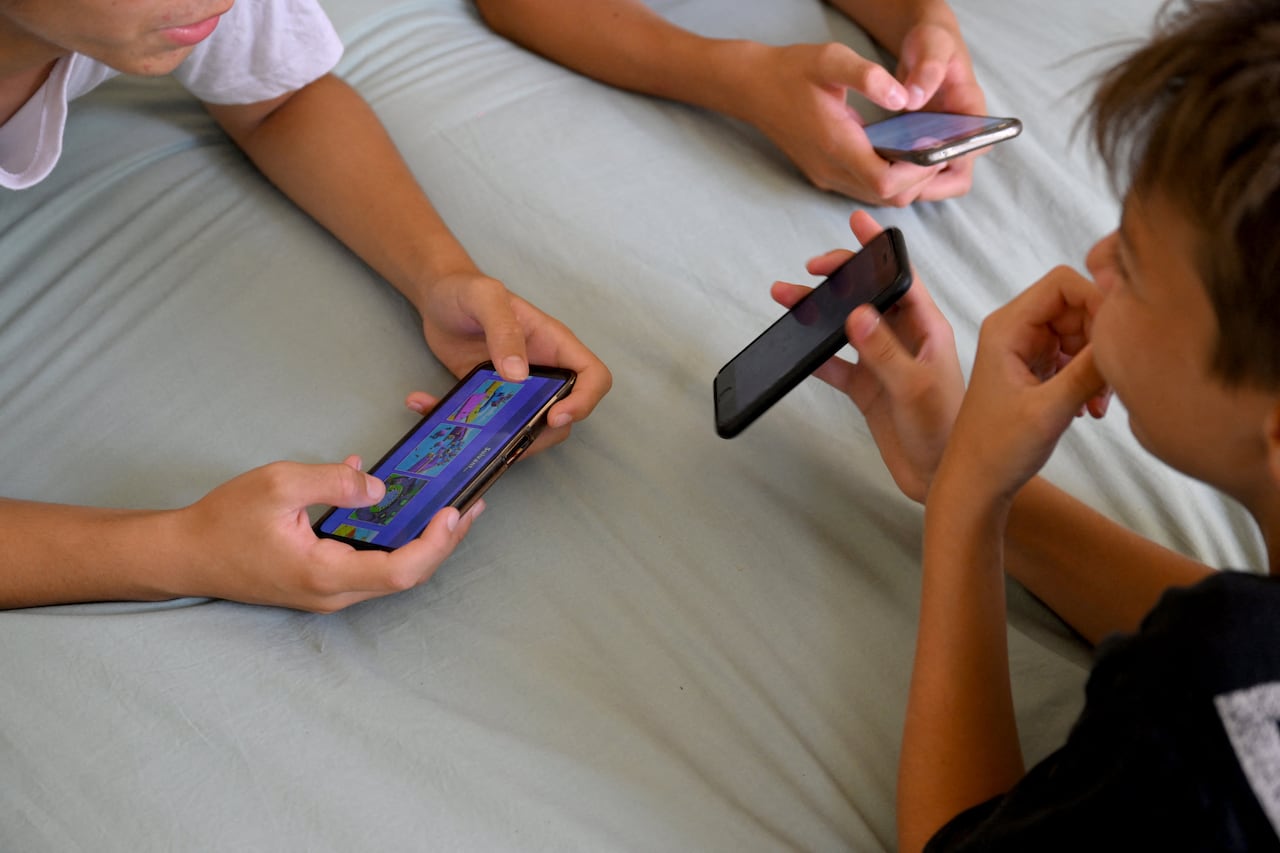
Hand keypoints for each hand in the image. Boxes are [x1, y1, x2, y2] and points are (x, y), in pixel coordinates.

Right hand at [173, 457, 482, 611]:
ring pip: (392, 574)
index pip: (400, 570)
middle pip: (406, 575)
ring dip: (425, 543)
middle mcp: (333, 593)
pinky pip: (371, 566)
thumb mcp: (277, 484)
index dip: (436, 544)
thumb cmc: (223, 521)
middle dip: (443, 543)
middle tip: (471, 507)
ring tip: (452, 511)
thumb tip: (376, 485)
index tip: (455, 513)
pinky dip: (396, 541)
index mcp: (324, 573)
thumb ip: (332, 482)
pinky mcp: (323, 584)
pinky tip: (405, 511)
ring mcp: (328, 593)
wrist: (184, 556)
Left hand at [415, 270, 611, 451]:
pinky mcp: (489, 399)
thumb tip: (519, 375)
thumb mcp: (485, 298)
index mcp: (553, 344)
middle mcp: (542, 370)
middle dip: (540, 435)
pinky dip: (457, 423)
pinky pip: (486, 423)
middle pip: (564, 414)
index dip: (584, 401)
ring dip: (499, 439)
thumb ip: (503, 330)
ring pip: (528, 428)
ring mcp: (516, 388)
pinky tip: (422, 403)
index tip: (555, 416)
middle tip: (508, 439)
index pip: (593, 376)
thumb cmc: (466, 288)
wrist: (436, 296)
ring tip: (464, 433)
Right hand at [733, 41, 972, 205]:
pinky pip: (865, 189)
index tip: (935, 147)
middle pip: (888, 197)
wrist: (753, 88)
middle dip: (920, 178)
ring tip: (925, 150)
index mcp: (836, 144)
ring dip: (906, 181)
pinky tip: (899, 153)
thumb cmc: (791, 71)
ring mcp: (827, 176)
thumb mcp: (831, 59)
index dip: (917, 172)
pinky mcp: (825, 175)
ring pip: (878, 198)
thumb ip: (869, 77)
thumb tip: (904, 98)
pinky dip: (889, 179)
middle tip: (939, 148)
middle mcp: (831, 169)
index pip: (885, 182)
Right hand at [771, 211, 963, 500]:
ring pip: (844, 325)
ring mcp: (883, 363)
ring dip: (817, 311)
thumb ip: (885, 352)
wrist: (943, 479)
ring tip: (785, 296)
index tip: (857, 224)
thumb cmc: (947, 432)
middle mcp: (905, 340)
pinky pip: (835, 364)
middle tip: (813, 268)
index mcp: (926, 328)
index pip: (900, 276)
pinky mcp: (867, 389)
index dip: (878, 250)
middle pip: (867, 294)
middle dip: (840, 276)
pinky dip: (815, 354)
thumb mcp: (916, 388)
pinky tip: (796, 349)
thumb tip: (856, 313)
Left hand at [891, 21, 989, 199]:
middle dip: (928, 185)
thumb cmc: (934, 44)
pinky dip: (897, 177)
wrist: (926, 49)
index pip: (975, 146)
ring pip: (935, 183)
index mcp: (973, 110)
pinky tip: (872, 168)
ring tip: (879, 176)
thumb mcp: (933, 45)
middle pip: (956, 178)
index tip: (923, 159)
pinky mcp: (925, 150)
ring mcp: (944, 146)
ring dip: (910, 186)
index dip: (953, 159)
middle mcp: (963, 135)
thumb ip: (928, 67)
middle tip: (892, 180)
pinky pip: (915, 176)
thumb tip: (914, 98)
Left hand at [936, 266, 1109, 506]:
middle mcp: (1014, 331)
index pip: (1063, 283)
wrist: (976, 484)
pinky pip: (1076, 356)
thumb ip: (1090, 370)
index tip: (1119, 337)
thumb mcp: (1050, 409)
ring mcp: (1025, 350)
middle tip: (1111, 380)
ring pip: (1081, 333)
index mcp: (1006, 328)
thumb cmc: (998, 450)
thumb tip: (1127, 336)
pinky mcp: (1035, 370)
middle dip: (1101, 339)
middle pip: (1078, 306)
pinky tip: (1089, 410)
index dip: (1098, 300)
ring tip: (1098, 403)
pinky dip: (1090, 378)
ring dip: (1099, 363)